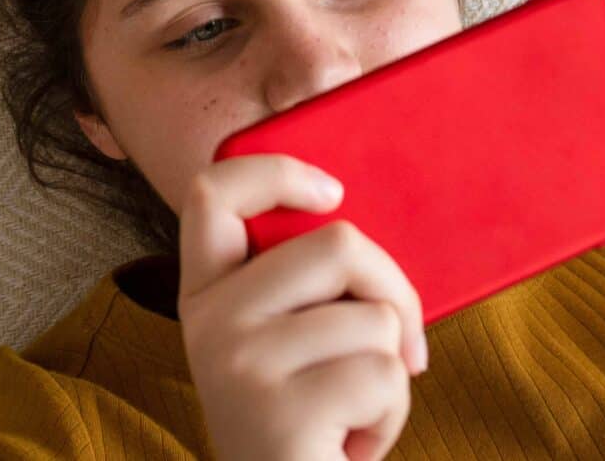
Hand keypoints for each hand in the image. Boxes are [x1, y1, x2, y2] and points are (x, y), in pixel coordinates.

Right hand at [178, 155, 427, 460]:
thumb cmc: (307, 427)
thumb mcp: (288, 346)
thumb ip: (305, 290)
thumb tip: (367, 242)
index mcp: (206, 294)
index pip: (213, 193)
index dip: (276, 171)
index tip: (332, 192)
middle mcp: (210, 322)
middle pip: (336, 244)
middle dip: (394, 291)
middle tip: (399, 346)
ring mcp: (239, 364)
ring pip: (372, 316)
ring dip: (391, 371)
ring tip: (353, 412)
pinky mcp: (280, 412)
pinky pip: (382, 376)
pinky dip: (391, 415)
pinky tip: (353, 443)